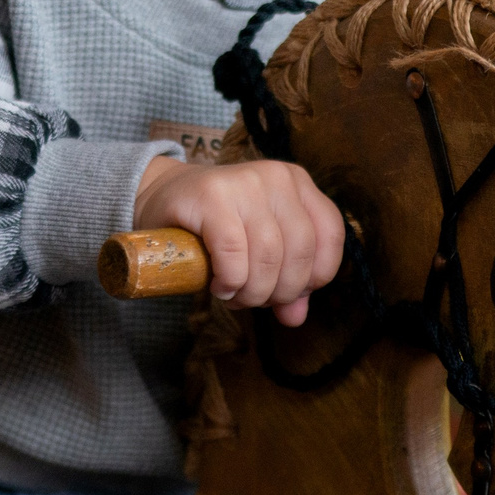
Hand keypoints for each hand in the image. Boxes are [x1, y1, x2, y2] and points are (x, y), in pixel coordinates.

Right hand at [135, 156, 343, 326]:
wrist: (164, 196)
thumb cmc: (216, 226)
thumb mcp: (259, 247)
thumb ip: (284, 279)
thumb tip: (296, 317)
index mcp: (298, 183)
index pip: (330, 235)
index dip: (315, 276)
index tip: (288, 293)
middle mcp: (277, 177)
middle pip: (299, 251)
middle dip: (278, 291)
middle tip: (253, 300)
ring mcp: (245, 181)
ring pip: (268, 256)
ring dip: (252, 291)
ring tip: (234, 295)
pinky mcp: (212, 195)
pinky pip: (234, 252)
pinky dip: (230, 280)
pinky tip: (219, 285)